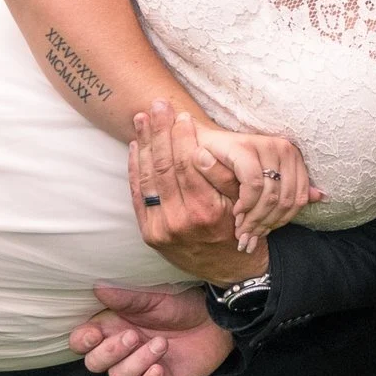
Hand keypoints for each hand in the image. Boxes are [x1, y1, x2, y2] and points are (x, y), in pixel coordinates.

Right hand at [66, 282, 232, 375]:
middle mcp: (123, 349)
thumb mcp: (153, 298)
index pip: (83, 342)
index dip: (82, 342)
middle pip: (94, 363)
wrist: (215, 320)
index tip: (95, 334)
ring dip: (137, 362)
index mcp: (114, 326)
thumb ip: (125, 297)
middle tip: (134, 336)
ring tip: (162, 344)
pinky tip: (160, 368)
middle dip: (110, 352)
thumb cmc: (182, 305)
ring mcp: (139, 367)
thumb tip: (98, 286)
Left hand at [128, 103, 267, 286]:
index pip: (187, 164)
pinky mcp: (150, 234)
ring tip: (142, 119)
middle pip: (164, 167)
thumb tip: (202, 151)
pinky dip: (134, 170)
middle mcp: (181, 220)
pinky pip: (138, 196)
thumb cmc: (237, 228)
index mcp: (207, 210)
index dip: (182, 137)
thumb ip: (224, 177)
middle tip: (156, 106)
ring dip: (143, 145)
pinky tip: (136, 147)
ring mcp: (162, 229)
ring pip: (148, 179)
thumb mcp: (241, 203)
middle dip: (159, 133)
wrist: (228, 269)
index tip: (180, 115)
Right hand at [190, 122, 322, 251]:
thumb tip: (320, 197)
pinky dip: (245, 203)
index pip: (298, 199)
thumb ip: (290, 189)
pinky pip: (253, 184)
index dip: (280, 222)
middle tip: (248, 236)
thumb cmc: (233, 166)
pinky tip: (237, 211)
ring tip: (241, 228)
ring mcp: (265, 146)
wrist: (203, 146)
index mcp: (293, 157)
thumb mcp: (264, 181)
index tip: (262, 233)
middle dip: (265, 223)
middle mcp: (284, 149)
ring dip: (254, 218)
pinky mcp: (245, 148)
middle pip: (285, 200)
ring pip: (270, 196)